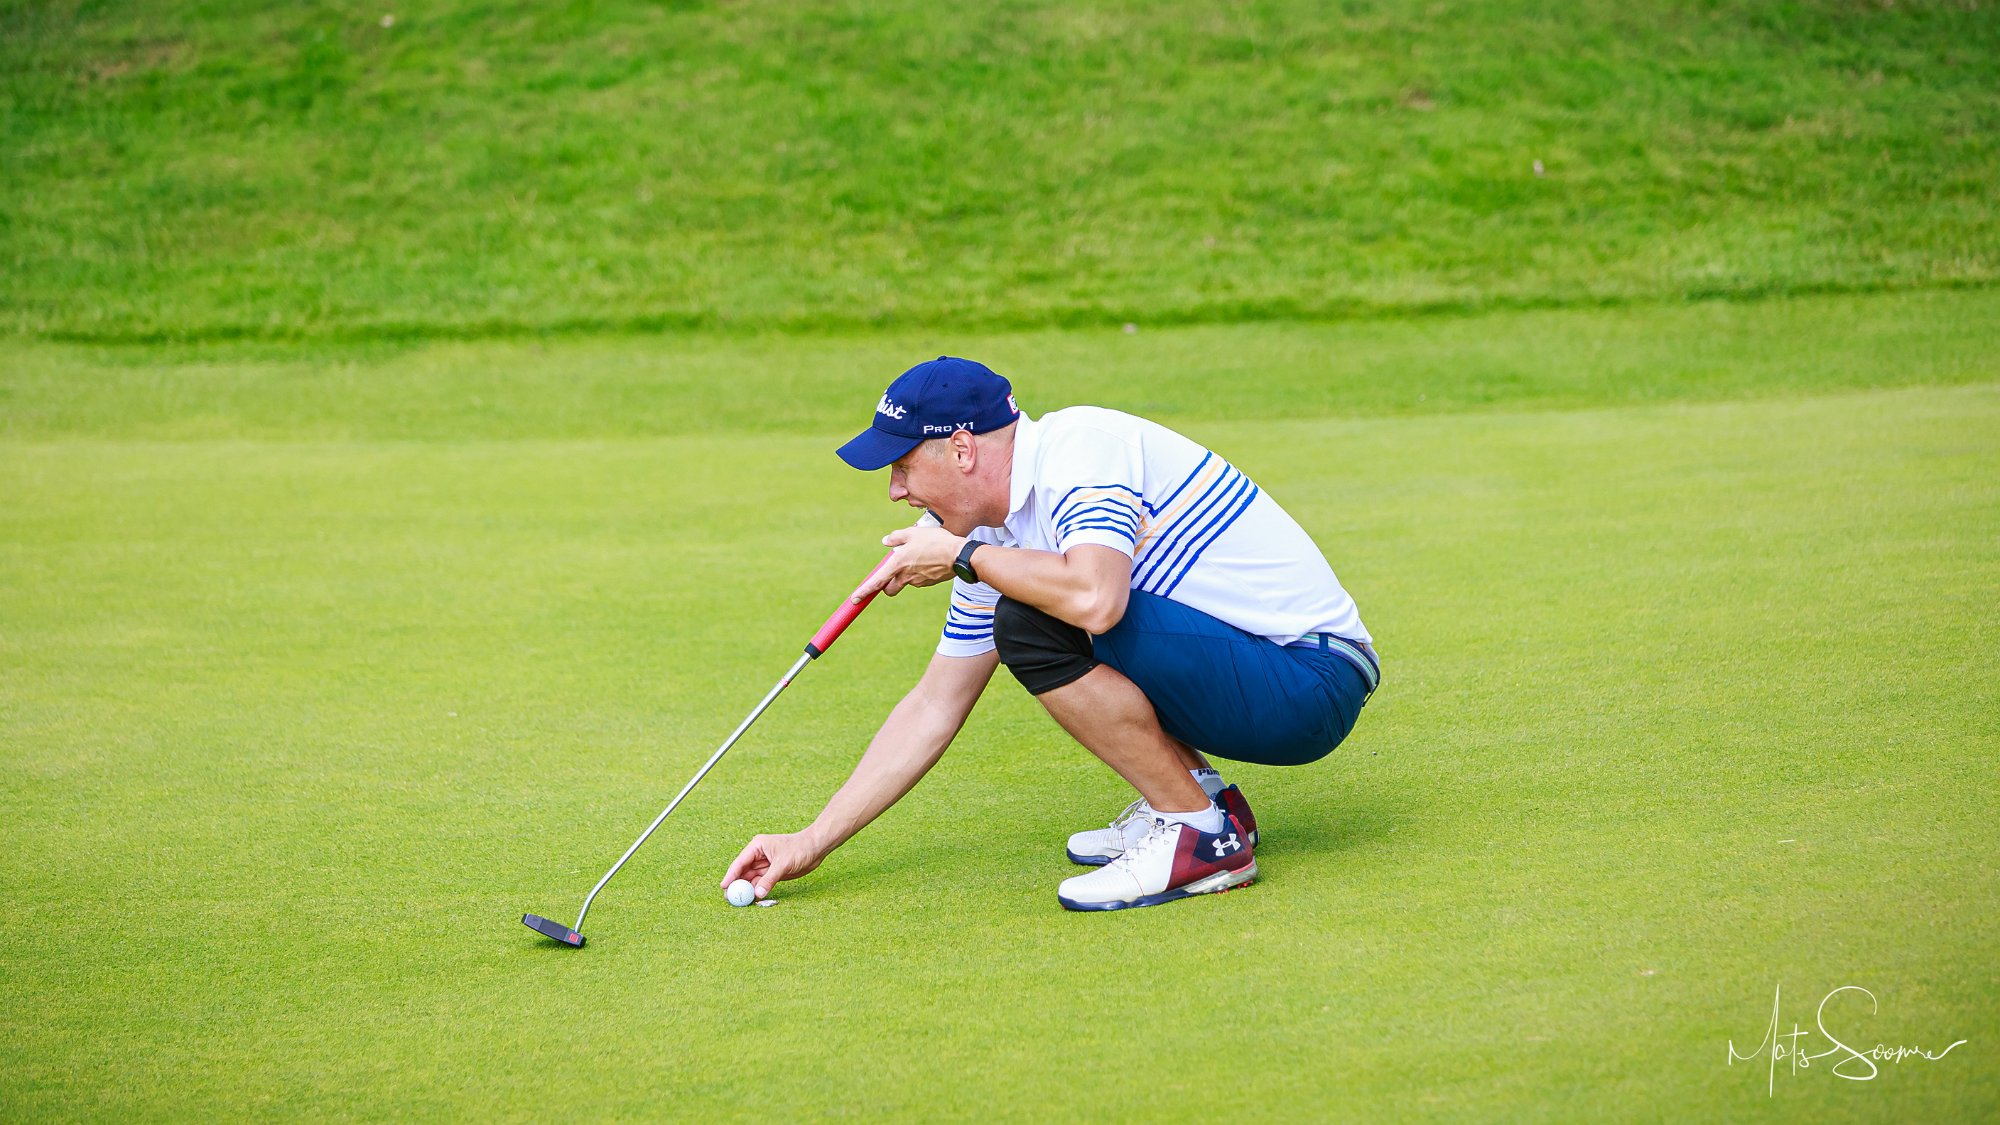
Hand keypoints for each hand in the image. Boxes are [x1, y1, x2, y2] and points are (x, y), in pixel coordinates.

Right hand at [721, 831, 826, 898]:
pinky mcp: (772, 872)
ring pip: (751, 879)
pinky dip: (756, 891)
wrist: (816, 848)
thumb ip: (769, 879)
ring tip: (740, 902)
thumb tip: (757, 894)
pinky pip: (761, 883)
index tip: (724, 886)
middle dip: (736, 885)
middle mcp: (758, 855)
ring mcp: (765, 864)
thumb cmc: (799, 848)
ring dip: (746, 889)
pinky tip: (752, 899)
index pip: (740, 862)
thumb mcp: (782, 864)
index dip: (731, 875)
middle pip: (743, 872)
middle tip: (730, 898)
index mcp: (757, 846)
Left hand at [850, 526, 964, 600]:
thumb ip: (896, 537)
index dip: (863, 591)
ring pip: (906, 581)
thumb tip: (886, 542)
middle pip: (890, 589)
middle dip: (887, 586)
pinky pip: (919, 579)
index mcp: (897, 564)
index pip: (876, 582)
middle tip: (892, 573)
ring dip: (908, 573)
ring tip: (920, 555)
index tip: (855, 600)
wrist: (959, 555)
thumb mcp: (913, 532)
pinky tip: (930, 559)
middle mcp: (905, 576)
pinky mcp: (929, 583)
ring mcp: (918, 582)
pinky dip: (920, 572)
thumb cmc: (936, 541)